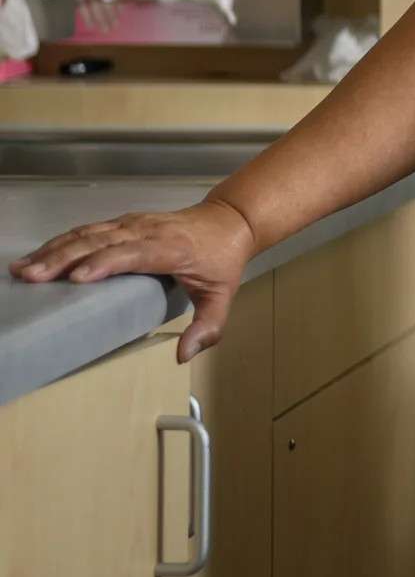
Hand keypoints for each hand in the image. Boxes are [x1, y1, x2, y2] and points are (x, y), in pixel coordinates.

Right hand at [9, 198, 257, 362]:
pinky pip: (87, 230)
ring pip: (88, 233)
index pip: (135, 253)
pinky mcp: (122, 223)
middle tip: (32, 277)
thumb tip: (183, 355)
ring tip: (23, 269)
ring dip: (53, 249)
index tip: (77, 278)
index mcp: (172, 248)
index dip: (106, 263)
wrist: (228, 221)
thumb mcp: (224, 295)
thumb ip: (208, 327)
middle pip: (101, 241)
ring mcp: (133, 224)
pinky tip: (37, 257)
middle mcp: (148, 231)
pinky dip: (60, 242)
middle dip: (64, 258)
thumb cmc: (222, 259)